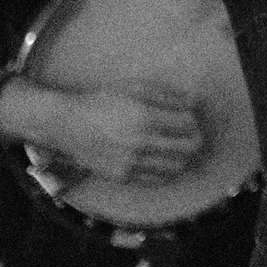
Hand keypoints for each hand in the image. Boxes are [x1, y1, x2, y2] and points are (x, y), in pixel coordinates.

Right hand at [53, 83, 205, 186]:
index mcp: (145, 118)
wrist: (70, 125)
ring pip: (175, 167)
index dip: (194, 121)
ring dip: (184, 157)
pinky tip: (164, 160)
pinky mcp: (123, 176)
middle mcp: (140, 143)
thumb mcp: (135, 88)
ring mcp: (131, 163)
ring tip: (179, 148)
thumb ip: (167, 95)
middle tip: (193, 135)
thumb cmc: (104, 101)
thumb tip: (194, 102)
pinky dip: (167, 170)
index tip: (190, 118)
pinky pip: (157, 179)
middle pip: (187, 148)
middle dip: (196, 140)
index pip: (187, 124)